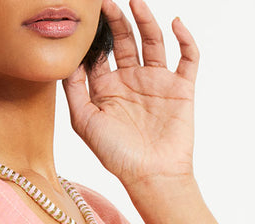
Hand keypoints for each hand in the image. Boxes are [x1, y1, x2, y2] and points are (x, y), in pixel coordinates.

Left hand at [62, 0, 198, 190]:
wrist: (151, 175)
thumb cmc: (116, 155)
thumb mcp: (84, 122)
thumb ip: (73, 89)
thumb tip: (67, 58)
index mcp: (107, 90)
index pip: (99, 54)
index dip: (93, 36)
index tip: (86, 17)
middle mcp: (131, 82)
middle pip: (124, 41)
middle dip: (116, 20)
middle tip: (106, 2)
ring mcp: (157, 83)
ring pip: (152, 42)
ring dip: (145, 20)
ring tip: (136, 2)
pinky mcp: (181, 88)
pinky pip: (188, 57)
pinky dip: (185, 39)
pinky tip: (176, 23)